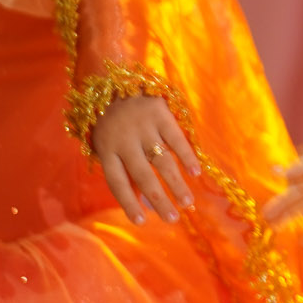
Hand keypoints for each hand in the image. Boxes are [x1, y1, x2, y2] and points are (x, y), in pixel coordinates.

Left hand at [92, 95, 199, 224]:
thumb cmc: (110, 122)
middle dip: (159, 200)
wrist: (113, 80)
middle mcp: (124, 141)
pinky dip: (187, 157)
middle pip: (143, 176)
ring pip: (162, 161)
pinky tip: (196, 173)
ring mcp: (143, 127)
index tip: (142, 222)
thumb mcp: (106, 146)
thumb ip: (123, 171)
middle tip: (173, 219)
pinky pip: (177, 139)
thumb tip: (144, 203)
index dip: (129, 203)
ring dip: (176, 184)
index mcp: (106, 150)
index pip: (117, 183)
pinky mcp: (161, 114)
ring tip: (188, 203)